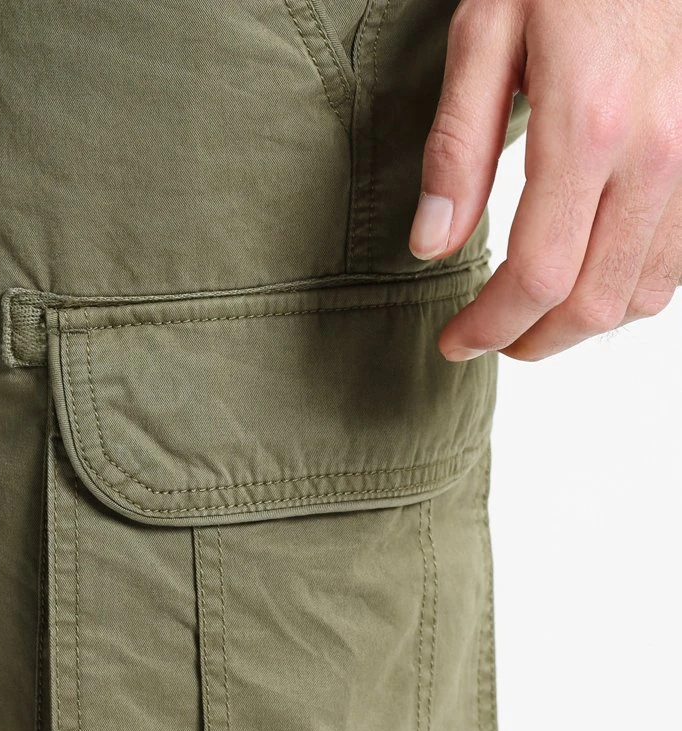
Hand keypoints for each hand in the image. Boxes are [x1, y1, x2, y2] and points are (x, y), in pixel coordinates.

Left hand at [408, 0, 681, 361]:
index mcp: (590, 126)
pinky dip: (627, 289)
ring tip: (532, 315)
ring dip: (581, 324)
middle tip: (490, 339)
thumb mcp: (487, 33)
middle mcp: (655, 155)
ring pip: (643, 295)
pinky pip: (675, 262)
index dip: (491, 325)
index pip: (538, 274)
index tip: (456, 340)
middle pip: (594, 303)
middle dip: (533, 340)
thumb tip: (431, 245)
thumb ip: (458, 147)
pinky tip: (586, 277)